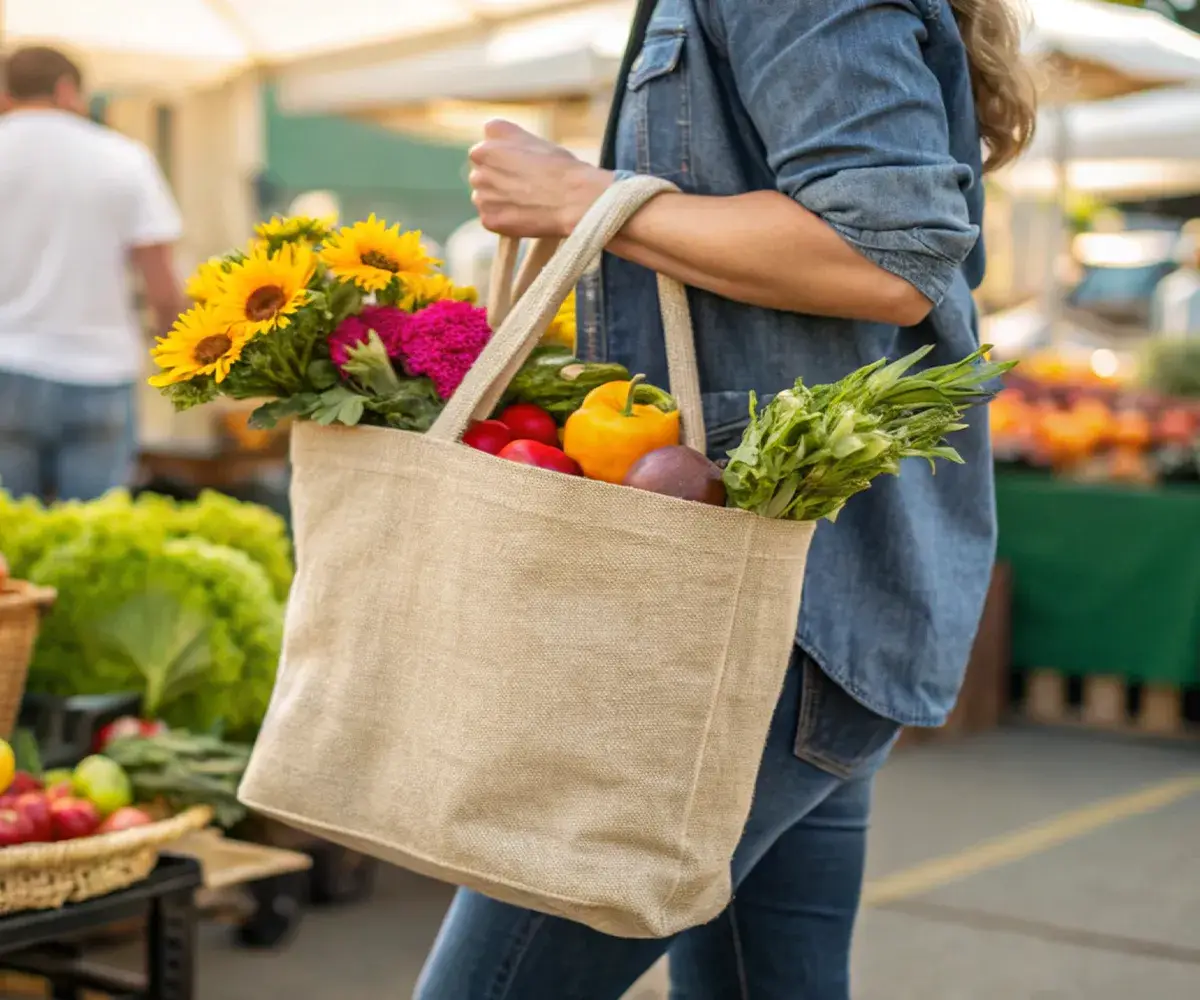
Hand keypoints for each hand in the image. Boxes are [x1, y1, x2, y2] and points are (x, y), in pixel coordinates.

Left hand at [468, 120, 613, 238]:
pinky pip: (492, 219)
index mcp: (491, 135)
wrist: (574, 199)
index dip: (506, 161)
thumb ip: (508, 140)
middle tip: (526, 187)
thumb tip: (495, 146)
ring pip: (485, 197)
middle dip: (499, 180)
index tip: (523, 168)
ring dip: (500, 201)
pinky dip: (505, 220)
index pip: (487, 150)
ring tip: (528, 202)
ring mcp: (481, 191)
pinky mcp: (488, 218)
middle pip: (483, 173)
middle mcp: (479, 160)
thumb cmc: (560, 168)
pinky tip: (525, 216)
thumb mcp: (533, 140)